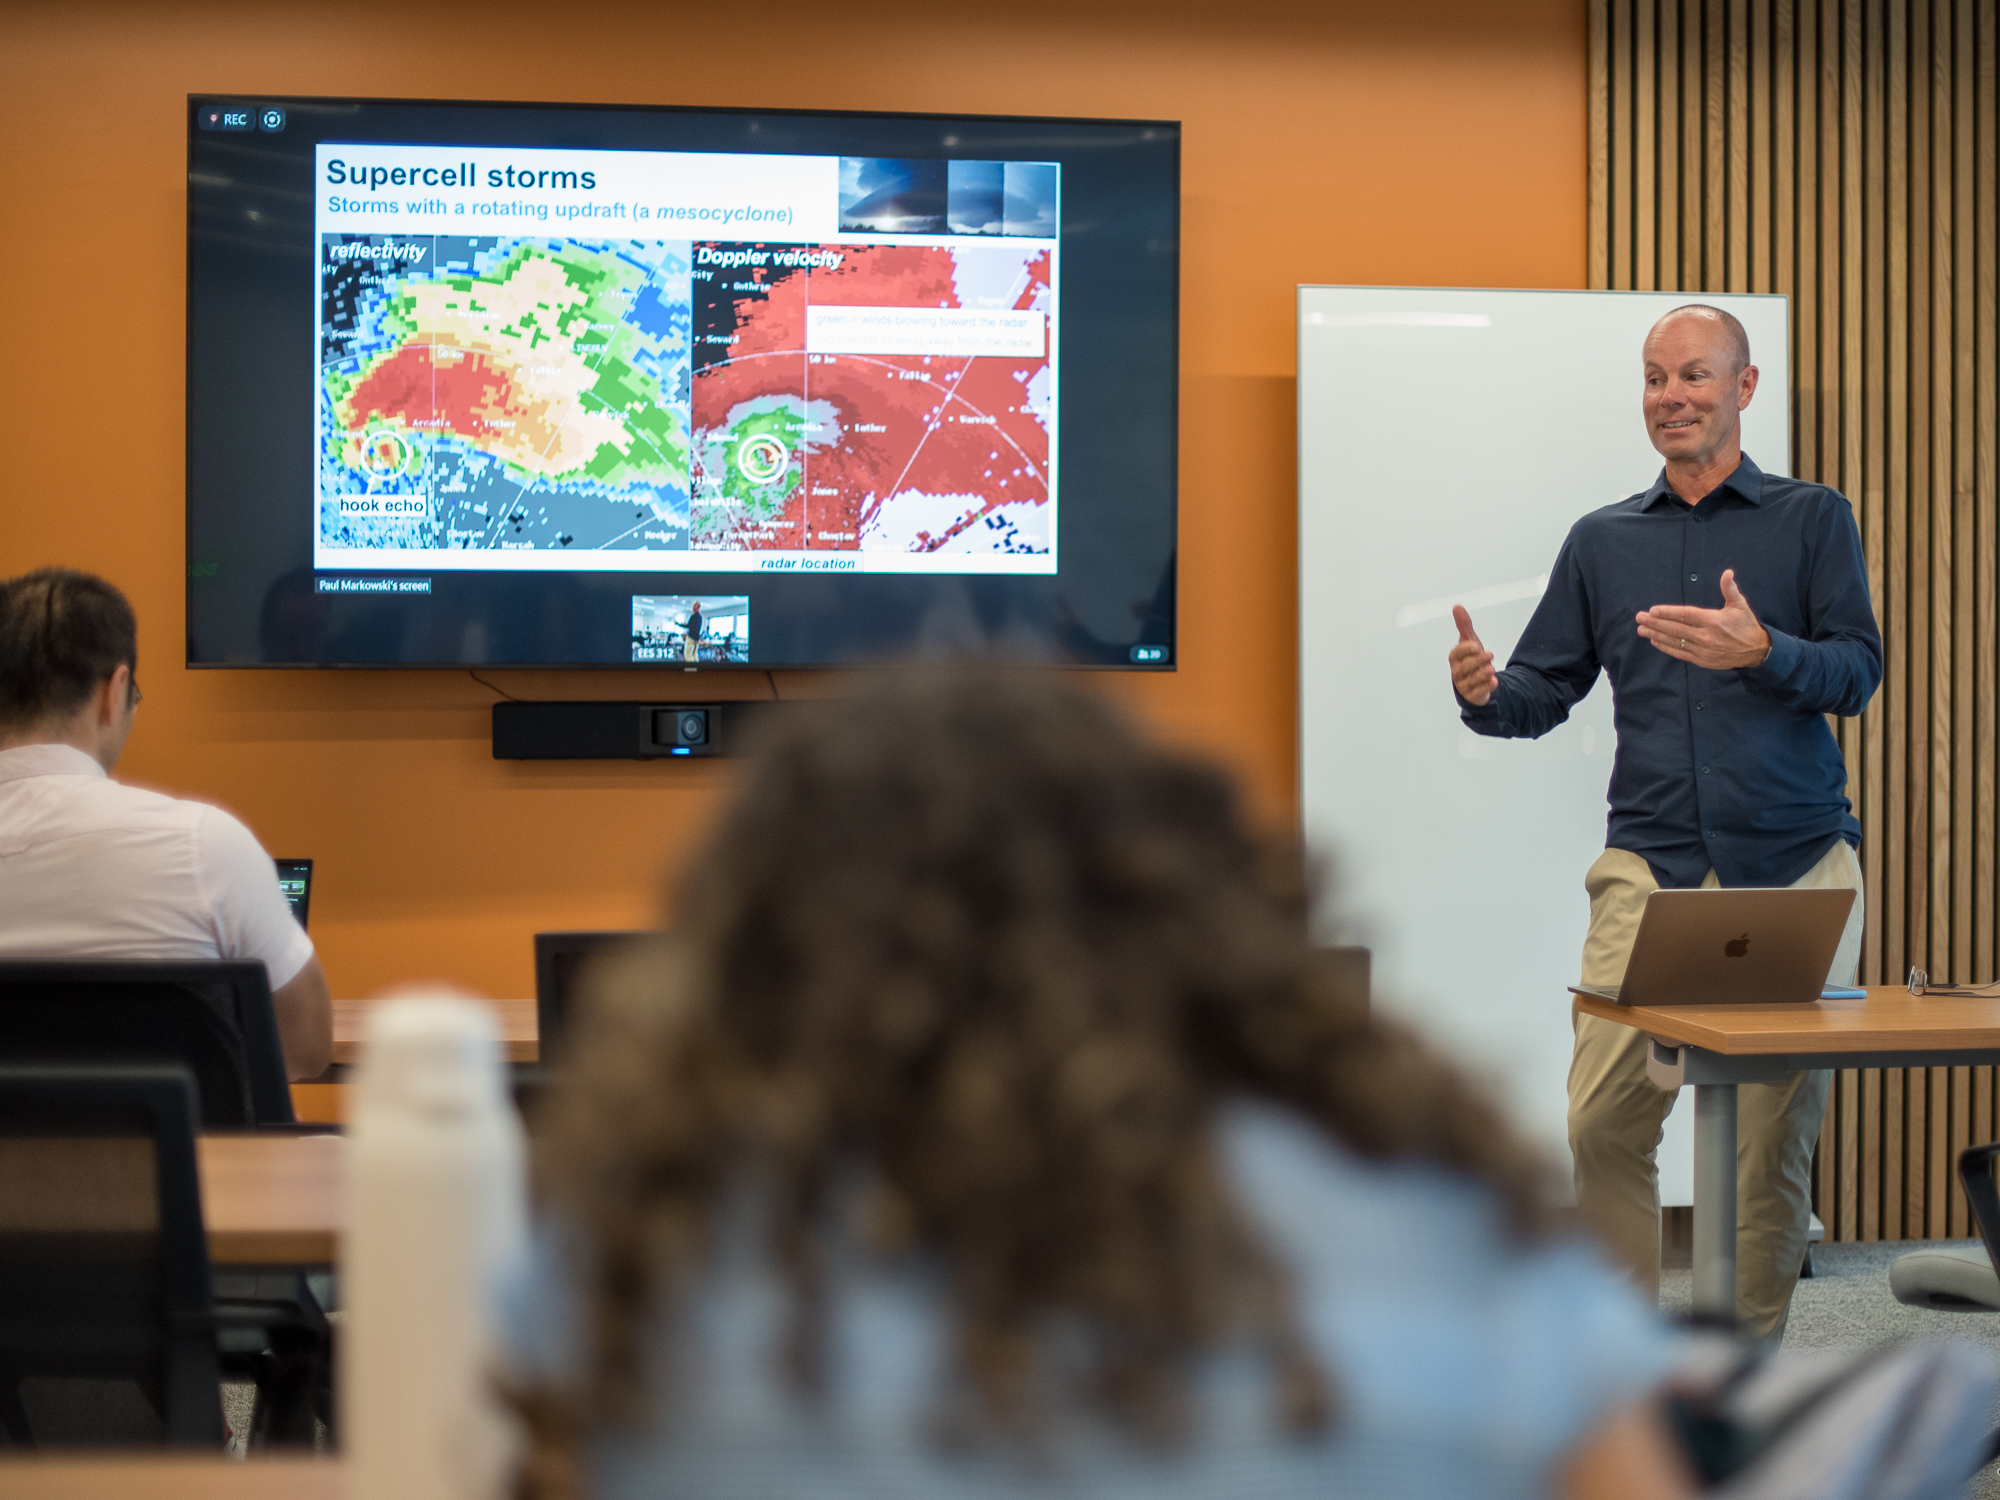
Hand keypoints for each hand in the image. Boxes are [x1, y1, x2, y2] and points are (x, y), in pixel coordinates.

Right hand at [1450, 605, 1497, 705]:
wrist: (1476, 678)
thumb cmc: (1470, 658)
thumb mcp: (1470, 641)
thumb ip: (1464, 625)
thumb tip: (1457, 606)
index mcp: (1455, 658)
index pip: (1457, 654)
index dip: (1466, 650)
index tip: (1476, 646)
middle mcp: (1457, 672)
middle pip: (1464, 668)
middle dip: (1477, 661)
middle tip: (1490, 655)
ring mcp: (1464, 684)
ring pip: (1471, 680)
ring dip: (1481, 674)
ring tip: (1491, 670)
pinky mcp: (1473, 695)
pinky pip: (1478, 692)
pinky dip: (1485, 688)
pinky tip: (1493, 682)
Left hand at [1635, 568, 1771, 669]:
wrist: (1756, 651)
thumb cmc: (1746, 625)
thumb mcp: (1740, 605)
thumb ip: (1730, 589)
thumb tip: (1727, 573)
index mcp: (1713, 620)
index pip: (1686, 615)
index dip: (1668, 613)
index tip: (1653, 610)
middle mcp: (1706, 636)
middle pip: (1675, 629)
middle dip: (1655, 623)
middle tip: (1639, 618)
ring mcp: (1702, 650)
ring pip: (1675, 641)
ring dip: (1656, 635)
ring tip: (1641, 629)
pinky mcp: (1701, 660)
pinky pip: (1680, 653)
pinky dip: (1666, 647)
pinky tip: (1655, 641)